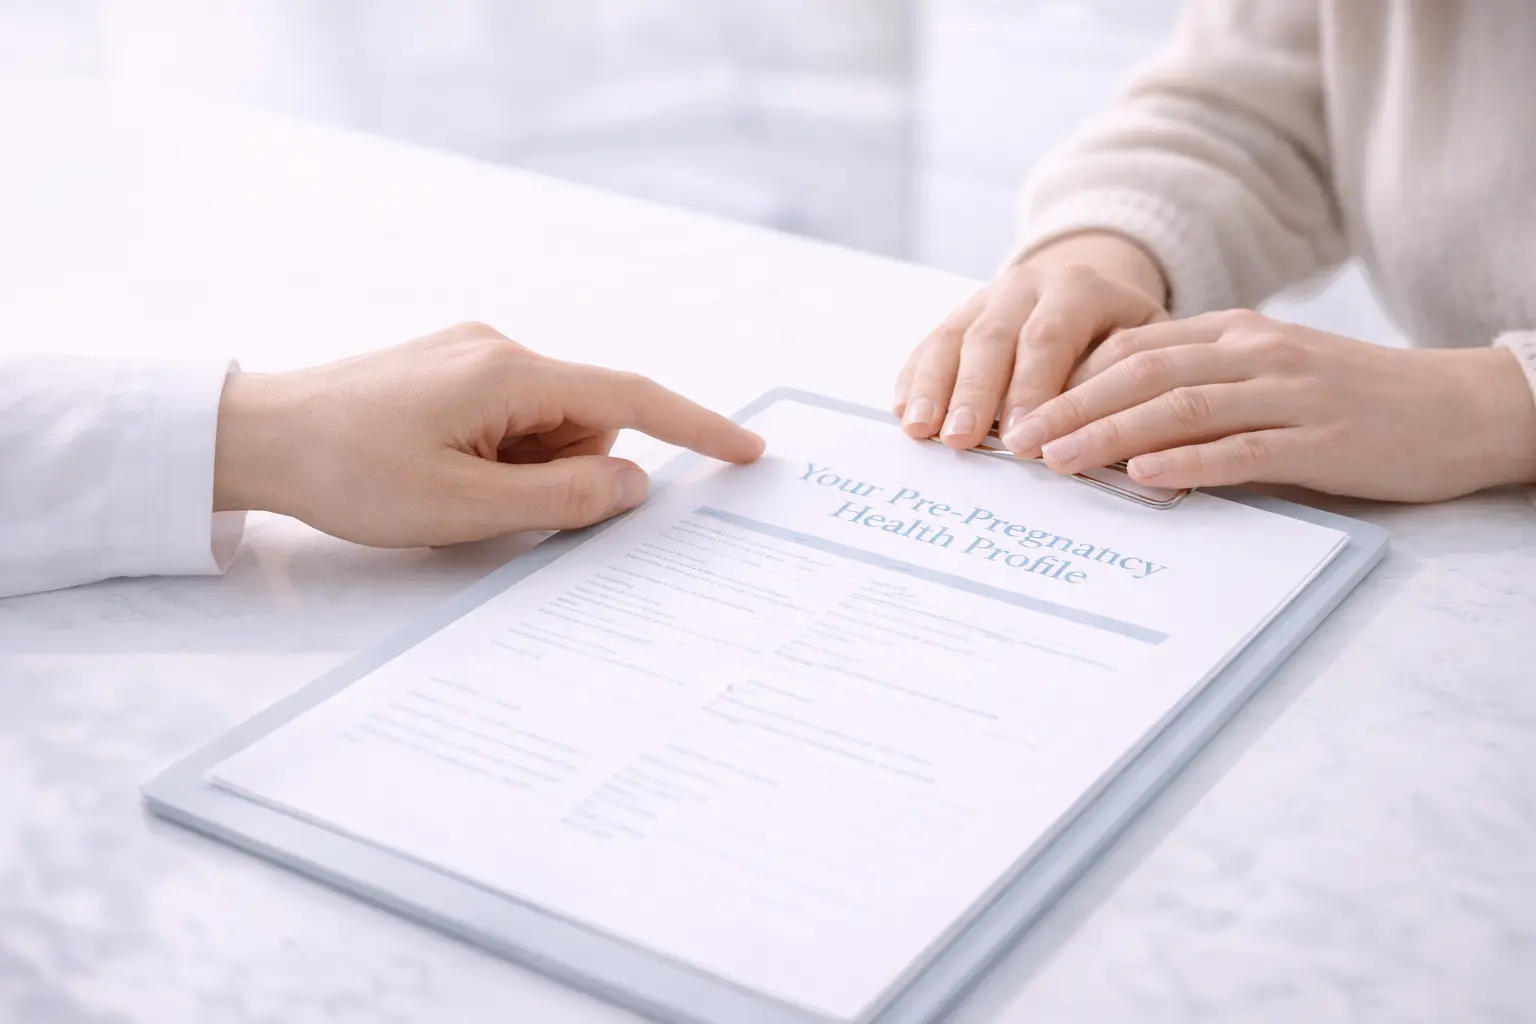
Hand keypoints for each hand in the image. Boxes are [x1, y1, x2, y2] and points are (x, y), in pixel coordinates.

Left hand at [213, 322, 764, 544]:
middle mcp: (498, 349)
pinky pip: (510, 418)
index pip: (630, 396)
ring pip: (547, 425)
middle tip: (493, 505)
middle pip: (585, 418)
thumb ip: (561, 500)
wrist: (254, 436)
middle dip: (565, 471)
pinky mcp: (448, 370)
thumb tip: (632, 484)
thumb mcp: (463, 508)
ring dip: (525, 469)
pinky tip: (439, 471)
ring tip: (451, 489)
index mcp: (508, 374)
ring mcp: (470, 356)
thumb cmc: (349, 472)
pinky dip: (500, 456)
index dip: (697, 427)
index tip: (749, 452)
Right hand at [893, 232, 1167, 449]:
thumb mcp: (1144, 349)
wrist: (1091, 291)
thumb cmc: (1124, 339)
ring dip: (934, 387)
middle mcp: (1027, 285)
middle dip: (975, 392)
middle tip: (962, 439)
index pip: (1050, 337)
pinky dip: (914, 378)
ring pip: (953, 338)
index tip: (1021, 441)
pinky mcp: (958, 316)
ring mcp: (986, 297)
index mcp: (1079, 288)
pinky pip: (930, 344)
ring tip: (921, 429)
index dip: (1032, 389)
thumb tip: (1101, 441)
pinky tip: (904, 411)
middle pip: (993, 337)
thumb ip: (1124, 385)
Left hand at [1007, 309, 1535, 501]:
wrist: (1458, 407)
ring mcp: (1290, 394)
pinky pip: (1243, 449)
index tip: (1021, 409)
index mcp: (1236, 333)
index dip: (1072, 377)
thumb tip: (1120, 423)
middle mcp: (1256, 353)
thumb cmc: (1351, 398)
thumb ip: (1202, 385)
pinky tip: (1146, 478)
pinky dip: (1190, 463)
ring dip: (1112, 434)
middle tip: (1017, 440)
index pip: (1135, 346)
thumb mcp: (1270, 373)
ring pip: (1182, 407)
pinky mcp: (1321, 439)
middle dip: (1072, 406)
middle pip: (1144, 374)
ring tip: (1059, 460)